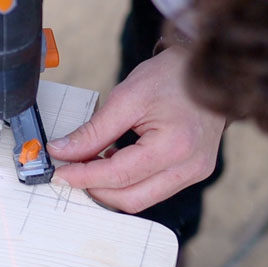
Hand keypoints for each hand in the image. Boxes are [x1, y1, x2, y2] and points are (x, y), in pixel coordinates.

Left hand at [47, 46, 225, 213]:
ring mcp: (195, 173)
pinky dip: (129, 182)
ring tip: (93, 162)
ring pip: (141, 199)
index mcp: (174, 146)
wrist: (207, 67)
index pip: (118, 176)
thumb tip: (62, 151)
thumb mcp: (126, 97)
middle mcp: (189, 166)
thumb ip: (93, 131)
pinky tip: (116, 160)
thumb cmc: (171, 76)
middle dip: (95, 188)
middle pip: (130, 198)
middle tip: (72, 169)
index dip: (83, 177)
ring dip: (111, 187)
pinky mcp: (194, 172)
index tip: (59, 173)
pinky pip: (154, 190)